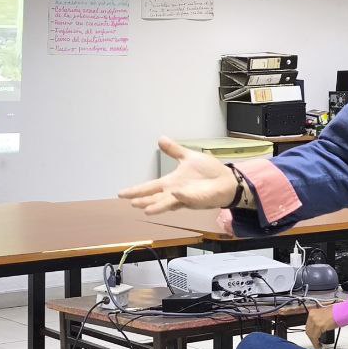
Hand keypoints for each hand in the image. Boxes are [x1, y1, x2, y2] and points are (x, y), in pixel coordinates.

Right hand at [118, 137, 237, 214]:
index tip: (121, 194)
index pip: (150, 187)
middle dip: (143, 200)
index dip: (136, 190)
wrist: (225, 180)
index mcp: (171, 183)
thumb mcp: (188, 157)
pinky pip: (188, 199)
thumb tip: (160, 139)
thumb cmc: (208, 171)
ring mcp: (185, 198)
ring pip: (168, 203)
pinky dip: (182, 198)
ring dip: (158, 205)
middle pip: (155, 198)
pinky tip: (175, 195)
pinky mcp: (197, 199)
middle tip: (131, 203)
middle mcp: (175, 192)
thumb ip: (174, 150)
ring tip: (145, 209)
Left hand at [306, 306, 336, 348]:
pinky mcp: (319, 326)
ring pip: (310, 334)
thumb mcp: (324, 316)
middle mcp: (312, 316)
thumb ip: (319, 321)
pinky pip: (315, 337)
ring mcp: (315, 320)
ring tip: (317, 344)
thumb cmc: (337, 312)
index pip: (308, 325)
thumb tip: (319, 328)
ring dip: (314, 341)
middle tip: (315, 341)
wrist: (342, 311)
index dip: (310, 332)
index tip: (312, 337)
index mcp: (313, 312)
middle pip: (308, 330)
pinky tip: (318, 345)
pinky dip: (316, 343)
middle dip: (311, 337)